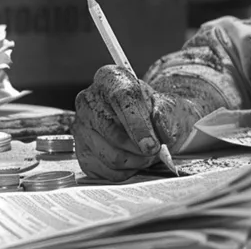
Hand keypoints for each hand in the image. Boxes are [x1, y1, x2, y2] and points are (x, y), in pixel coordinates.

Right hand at [73, 65, 200, 180]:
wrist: (151, 121)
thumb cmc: (157, 110)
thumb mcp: (169, 106)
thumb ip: (166, 114)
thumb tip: (159, 125)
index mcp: (110, 78)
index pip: (120, 99)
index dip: (137, 125)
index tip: (152, 145)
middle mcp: (88, 101)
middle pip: (110, 131)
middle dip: (138, 148)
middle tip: (156, 152)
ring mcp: (81, 127)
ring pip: (110, 156)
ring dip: (136, 161)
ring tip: (149, 155)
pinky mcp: (81, 152)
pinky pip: (106, 172)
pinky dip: (127, 171)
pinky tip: (136, 160)